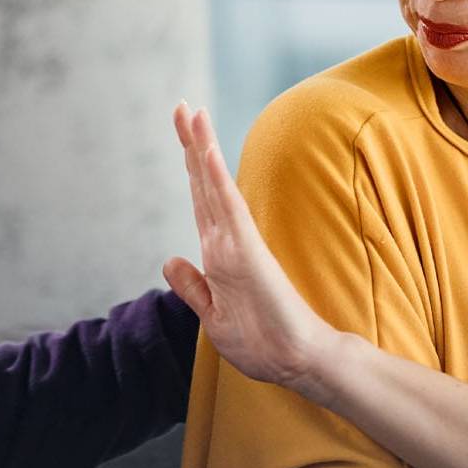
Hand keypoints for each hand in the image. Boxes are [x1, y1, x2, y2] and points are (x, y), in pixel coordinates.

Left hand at [161, 102, 345, 399]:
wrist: (297, 362)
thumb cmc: (263, 343)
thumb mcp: (213, 316)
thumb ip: (192, 287)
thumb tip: (170, 259)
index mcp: (218, 255)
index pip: (200, 202)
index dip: (189, 168)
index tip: (182, 134)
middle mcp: (226, 242)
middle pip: (203, 184)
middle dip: (191, 144)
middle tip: (181, 105)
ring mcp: (236, 244)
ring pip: (213, 186)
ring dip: (200, 148)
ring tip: (192, 112)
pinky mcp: (246, 252)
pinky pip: (226, 206)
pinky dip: (214, 177)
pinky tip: (204, 151)